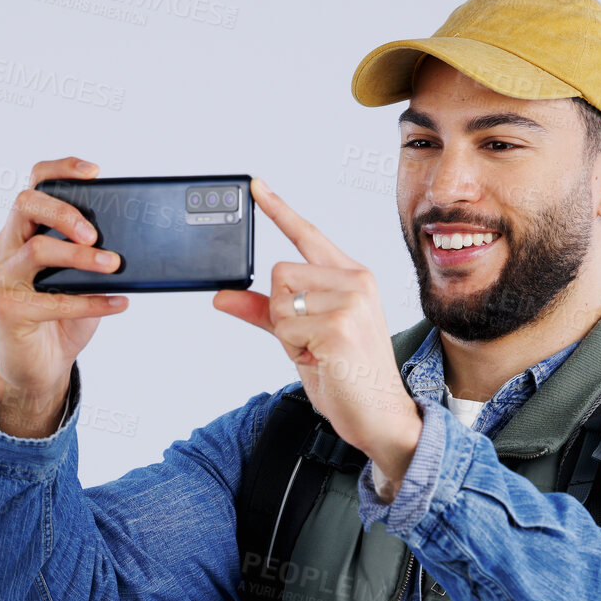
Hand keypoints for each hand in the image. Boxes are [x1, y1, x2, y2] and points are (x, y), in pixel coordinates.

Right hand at [0, 156, 127, 435]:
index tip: (95, 172)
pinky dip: (91, 301)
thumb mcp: (81, 277)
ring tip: (113, 264)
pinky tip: (119, 303)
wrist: (40, 367)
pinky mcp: (9, 309)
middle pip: (26, 204)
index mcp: (23, 231)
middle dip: (65, 212)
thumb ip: (91, 252)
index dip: (62, 170)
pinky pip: (52, 300)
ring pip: (37, 249)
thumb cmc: (61, 317)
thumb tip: (130, 236)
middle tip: (96, 233)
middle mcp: (7, 248)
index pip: (35, 185)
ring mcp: (4, 278)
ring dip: (80, 256)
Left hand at [212, 177, 421, 473]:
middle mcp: (356, 281)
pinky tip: (321, 360)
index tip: (254, 186)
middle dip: (281, 312)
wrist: (379, 414)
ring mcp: (350, 301)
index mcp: (351, 276)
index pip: (308, 235)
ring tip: (318, 351)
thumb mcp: (301, 337)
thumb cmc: (346, 374)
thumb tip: (221, 297)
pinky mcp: (338, 325)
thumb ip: (264, 312)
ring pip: (279, 300)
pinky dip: (292, 350)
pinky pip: (284, 327)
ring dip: (286, 333)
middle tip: (309, 340)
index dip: (278, 209)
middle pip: (279, 272)